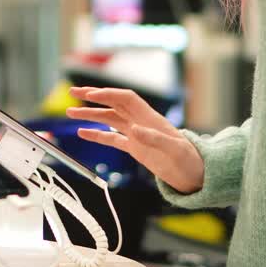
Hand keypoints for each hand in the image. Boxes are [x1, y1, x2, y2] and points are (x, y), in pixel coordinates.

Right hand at [66, 86, 204, 194]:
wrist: (195, 175)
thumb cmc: (189, 160)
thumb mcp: (174, 150)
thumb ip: (154, 138)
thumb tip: (135, 129)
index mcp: (150, 118)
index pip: (125, 99)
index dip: (108, 94)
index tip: (90, 94)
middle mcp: (141, 122)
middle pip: (113, 103)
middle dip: (93, 96)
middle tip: (73, 91)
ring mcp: (136, 134)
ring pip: (109, 119)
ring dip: (90, 115)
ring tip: (70, 113)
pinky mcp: (135, 148)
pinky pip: (112, 137)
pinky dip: (97, 134)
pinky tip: (83, 133)